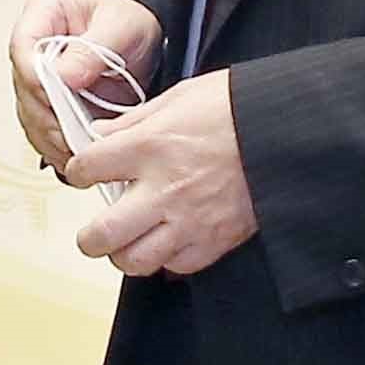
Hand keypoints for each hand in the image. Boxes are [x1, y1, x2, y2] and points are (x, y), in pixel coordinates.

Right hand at [8, 0, 162, 170]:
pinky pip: (44, 131)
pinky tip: (76, 158)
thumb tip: (64, 76)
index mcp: (44, 13)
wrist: (145, 41)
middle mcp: (34, 48)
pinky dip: (58, 148)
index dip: (36, 78)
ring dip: (52, 139)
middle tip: (73, 137)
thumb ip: (93, 50)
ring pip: (30, 115)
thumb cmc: (131, 21)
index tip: (58, 99)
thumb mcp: (122, 26)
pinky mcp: (49, 105)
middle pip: (24, 88)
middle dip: (48, 117)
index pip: (23, 48)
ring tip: (78, 154)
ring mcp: (38, 79)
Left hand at [64, 69, 255, 274]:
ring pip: (135, 261)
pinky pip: (176, 266)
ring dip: (124, 254)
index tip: (84, 173)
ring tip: (128, 243)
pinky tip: (167, 244)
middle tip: (93, 233)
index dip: (78, 171)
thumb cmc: (235, 107)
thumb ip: (133, 121)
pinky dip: (166, 260)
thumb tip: (100, 134)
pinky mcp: (215, 240)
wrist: (286, 131)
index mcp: (148, 147)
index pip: (87, 169)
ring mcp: (188, 220)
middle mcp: (162, 189)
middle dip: (89, 237)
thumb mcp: (179, 98)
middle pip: (101, 235)